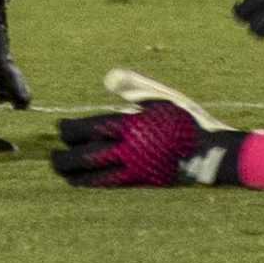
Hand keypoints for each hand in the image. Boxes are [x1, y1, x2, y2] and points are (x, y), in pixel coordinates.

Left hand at [51, 70, 252, 187]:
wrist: (211, 153)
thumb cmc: (186, 120)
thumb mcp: (162, 96)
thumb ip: (134, 86)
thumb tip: (106, 77)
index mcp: (132, 124)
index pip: (89, 129)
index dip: (69, 130)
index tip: (60, 127)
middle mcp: (129, 150)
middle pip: (86, 157)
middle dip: (64, 157)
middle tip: (52, 156)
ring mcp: (134, 170)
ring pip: (94, 176)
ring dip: (74, 175)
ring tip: (62, 172)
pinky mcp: (140, 183)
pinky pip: (108, 185)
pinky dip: (92, 183)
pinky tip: (85, 182)